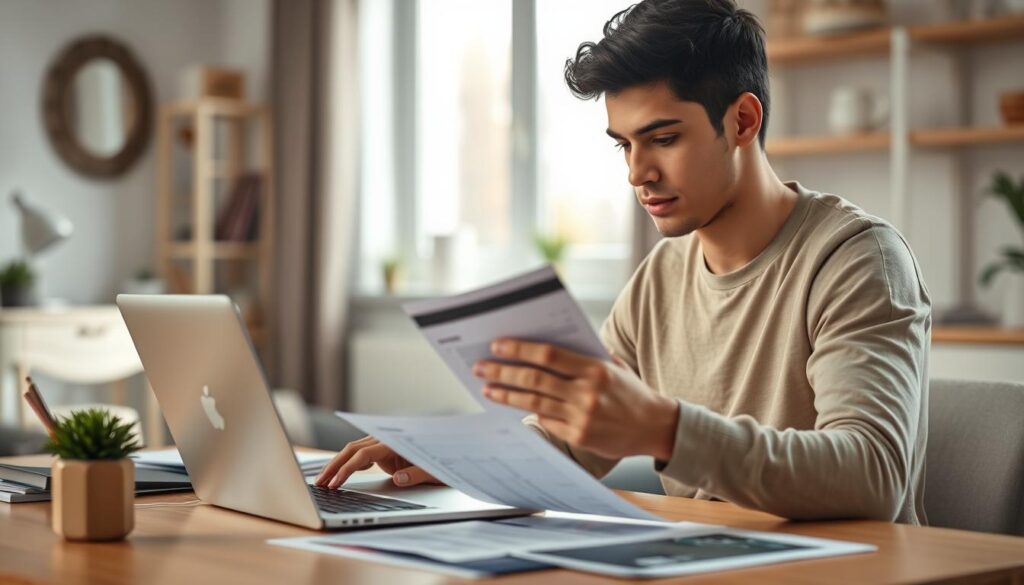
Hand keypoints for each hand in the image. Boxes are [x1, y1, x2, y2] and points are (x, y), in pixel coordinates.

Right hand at [314, 436, 441, 488]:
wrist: (446, 451)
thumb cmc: (441, 462)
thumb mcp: (433, 472)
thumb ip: (416, 475)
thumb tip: (398, 479)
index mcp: (395, 443)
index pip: (363, 454)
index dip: (347, 469)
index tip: (336, 483)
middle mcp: (385, 439)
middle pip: (351, 449)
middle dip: (333, 466)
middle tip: (318, 483)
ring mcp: (381, 443)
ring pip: (352, 450)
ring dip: (336, 464)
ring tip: (322, 481)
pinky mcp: (381, 449)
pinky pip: (359, 454)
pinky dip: (347, 463)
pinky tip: (338, 475)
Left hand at [474, 339, 678, 460]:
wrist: (655, 426)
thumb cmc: (629, 390)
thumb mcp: (612, 365)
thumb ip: (582, 355)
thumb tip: (540, 345)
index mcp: (595, 368)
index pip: (548, 355)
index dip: (519, 349)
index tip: (496, 345)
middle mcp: (587, 393)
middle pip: (534, 379)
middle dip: (503, 372)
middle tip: (481, 367)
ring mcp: (582, 417)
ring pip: (533, 402)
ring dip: (506, 395)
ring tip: (487, 388)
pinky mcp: (579, 436)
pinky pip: (545, 420)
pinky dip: (525, 411)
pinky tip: (509, 404)